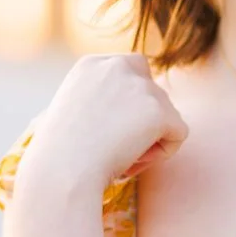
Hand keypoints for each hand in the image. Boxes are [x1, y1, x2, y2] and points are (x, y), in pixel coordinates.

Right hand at [16, 52, 188, 200]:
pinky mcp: (159, 111)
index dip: (128, 104)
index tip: (107, 129)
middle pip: (153, 92)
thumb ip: (96, 104)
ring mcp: (140, 86)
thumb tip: (125, 115)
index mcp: (92, 64)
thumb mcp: (69, 116)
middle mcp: (118, 66)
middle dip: (142, 121)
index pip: (132, 70)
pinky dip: (164, 153)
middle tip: (117, 147)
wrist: (61, 172)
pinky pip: (179, 133)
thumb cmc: (57, 156)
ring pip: (167, 114)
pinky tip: (135, 162)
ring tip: (120, 159)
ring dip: (150, 139)